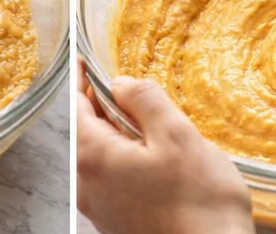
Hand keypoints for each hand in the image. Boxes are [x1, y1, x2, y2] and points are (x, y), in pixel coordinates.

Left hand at [77, 64, 253, 233]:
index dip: (81, 80)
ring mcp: (101, 207)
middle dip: (100, 105)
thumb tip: (121, 84)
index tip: (83, 59)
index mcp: (94, 158)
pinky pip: (109, 177)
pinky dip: (122, 156)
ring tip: (143, 118)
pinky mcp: (117, 222)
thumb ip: (144, 100)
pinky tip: (150, 153)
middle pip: (84, 131)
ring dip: (114, 132)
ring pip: (97, 155)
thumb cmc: (199, 200)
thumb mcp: (176, 134)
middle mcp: (88, 185)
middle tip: (124, 86)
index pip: (76, 107)